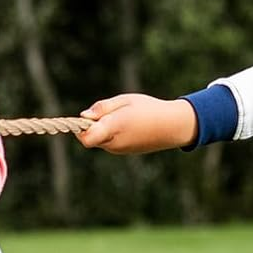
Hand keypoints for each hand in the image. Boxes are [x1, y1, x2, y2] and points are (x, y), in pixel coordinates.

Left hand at [76, 94, 196, 153]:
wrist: (173, 126)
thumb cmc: (149, 109)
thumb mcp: (125, 100)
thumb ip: (103, 108)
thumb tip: (83, 115)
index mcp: (114, 126)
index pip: (85, 136)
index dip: (79, 128)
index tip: (86, 117)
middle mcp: (115, 142)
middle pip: (90, 137)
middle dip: (91, 126)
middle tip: (107, 112)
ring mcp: (120, 150)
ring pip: (100, 140)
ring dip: (102, 130)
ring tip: (121, 117)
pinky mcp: (126, 152)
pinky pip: (110, 143)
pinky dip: (112, 135)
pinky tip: (127, 125)